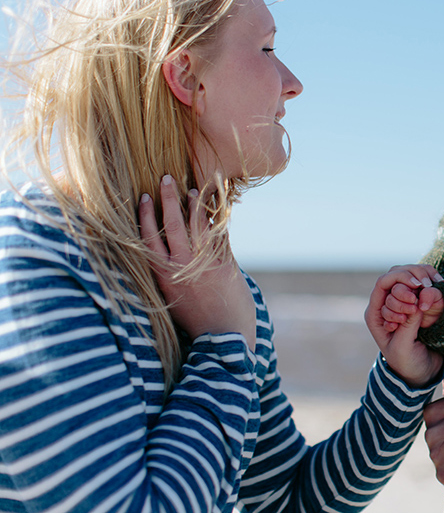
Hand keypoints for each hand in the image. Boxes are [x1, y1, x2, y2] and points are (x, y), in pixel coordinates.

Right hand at [138, 179, 256, 349]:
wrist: (224, 338)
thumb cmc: (195, 320)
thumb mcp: (172, 297)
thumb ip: (167, 273)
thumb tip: (163, 251)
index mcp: (163, 275)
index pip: (148, 237)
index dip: (145, 215)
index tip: (143, 197)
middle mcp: (182, 266)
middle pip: (171, 224)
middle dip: (167, 198)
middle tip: (164, 177)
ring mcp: (205, 263)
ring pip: (197, 225)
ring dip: (193, 203)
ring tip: (190, 188)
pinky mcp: (226, 264)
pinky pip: (219, 233)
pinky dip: (216, 216)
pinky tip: (213, 204)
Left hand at [365, 265, 443, 388]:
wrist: (421, 372)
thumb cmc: (407, 363)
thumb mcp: (403, 348)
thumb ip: (407, 326)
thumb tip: (416, 302)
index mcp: (376, 314)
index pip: (383, 284)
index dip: (400, 279)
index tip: (417, 287)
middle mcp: (387, 303)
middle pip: (396, 274)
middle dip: (412, 278)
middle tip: (426, 291)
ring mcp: (404, 300)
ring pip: (409, 274)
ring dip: (423, 277)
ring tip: (434, 286)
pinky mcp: (418, 301)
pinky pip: (423, 282)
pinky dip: (432, 279)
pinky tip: (439, 284)